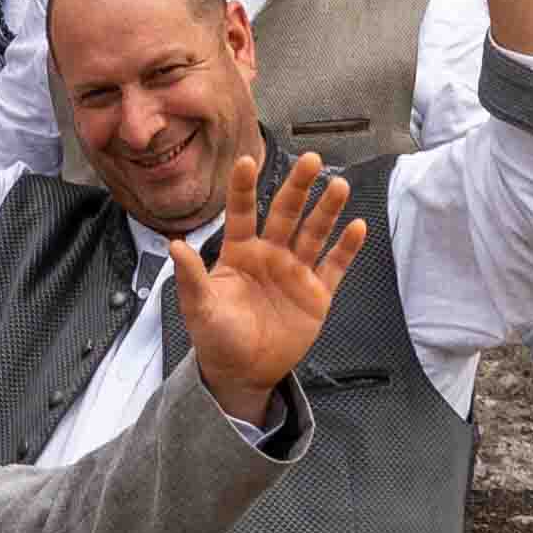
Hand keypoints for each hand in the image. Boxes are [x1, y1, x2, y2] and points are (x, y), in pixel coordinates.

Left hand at [165, 142, 364, 421]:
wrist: (242, 372)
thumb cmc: (216, 337)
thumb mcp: (199, 308)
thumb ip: (191, 277)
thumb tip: (174, 246)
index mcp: (239, 252)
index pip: (241, 212)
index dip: (243, 188)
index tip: (245, 161)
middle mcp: (270, 254)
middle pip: (286, 213)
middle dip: (298, 187)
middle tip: (312, 160)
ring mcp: (295, 272)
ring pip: (314, 233)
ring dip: (327, 210)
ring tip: (339, 186)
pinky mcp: (317, 294)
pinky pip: (335, 266)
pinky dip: (347, 248)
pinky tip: (358, 226)